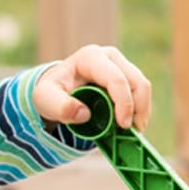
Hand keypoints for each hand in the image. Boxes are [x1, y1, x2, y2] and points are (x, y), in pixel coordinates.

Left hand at [34, 44, 153, 131]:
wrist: (56, 89)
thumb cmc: (51, 92)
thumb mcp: (45, 99)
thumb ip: (60, 107)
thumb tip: (84, 114)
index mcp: (90, 57)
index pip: (116, 79)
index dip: (124, 103)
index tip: (122, 126)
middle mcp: (110, 57)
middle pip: (137, 82)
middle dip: (138, 109)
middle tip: (131, 133)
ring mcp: (121, 65)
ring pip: (143, 88)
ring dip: (142, 112)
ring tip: (132, 131)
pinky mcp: (127, 76)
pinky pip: (141, 94)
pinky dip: (139, 111)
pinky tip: (130, 125)